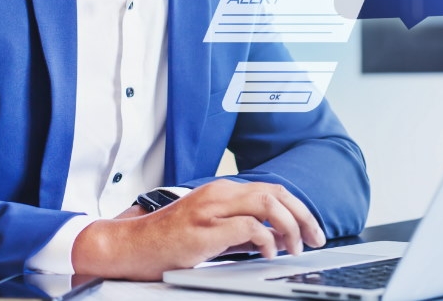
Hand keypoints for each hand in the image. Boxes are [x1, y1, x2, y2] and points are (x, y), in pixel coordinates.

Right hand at [70, 179, 325, 279]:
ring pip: (267, 204)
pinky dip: (266, 239)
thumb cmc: (166, 241)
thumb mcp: (209, 229)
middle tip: (314, 239)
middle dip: (302, 216)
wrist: (128, 246)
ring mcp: (211, 209)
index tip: (311, 230)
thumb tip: (274, 238)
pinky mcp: (204, 230)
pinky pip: (248, 227)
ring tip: (293, 248)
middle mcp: (219, 194)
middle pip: (275, 193)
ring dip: (288, 226)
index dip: (297, 209)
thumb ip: (239, 229)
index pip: (272, 190)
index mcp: (221, 191)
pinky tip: (268, 252)